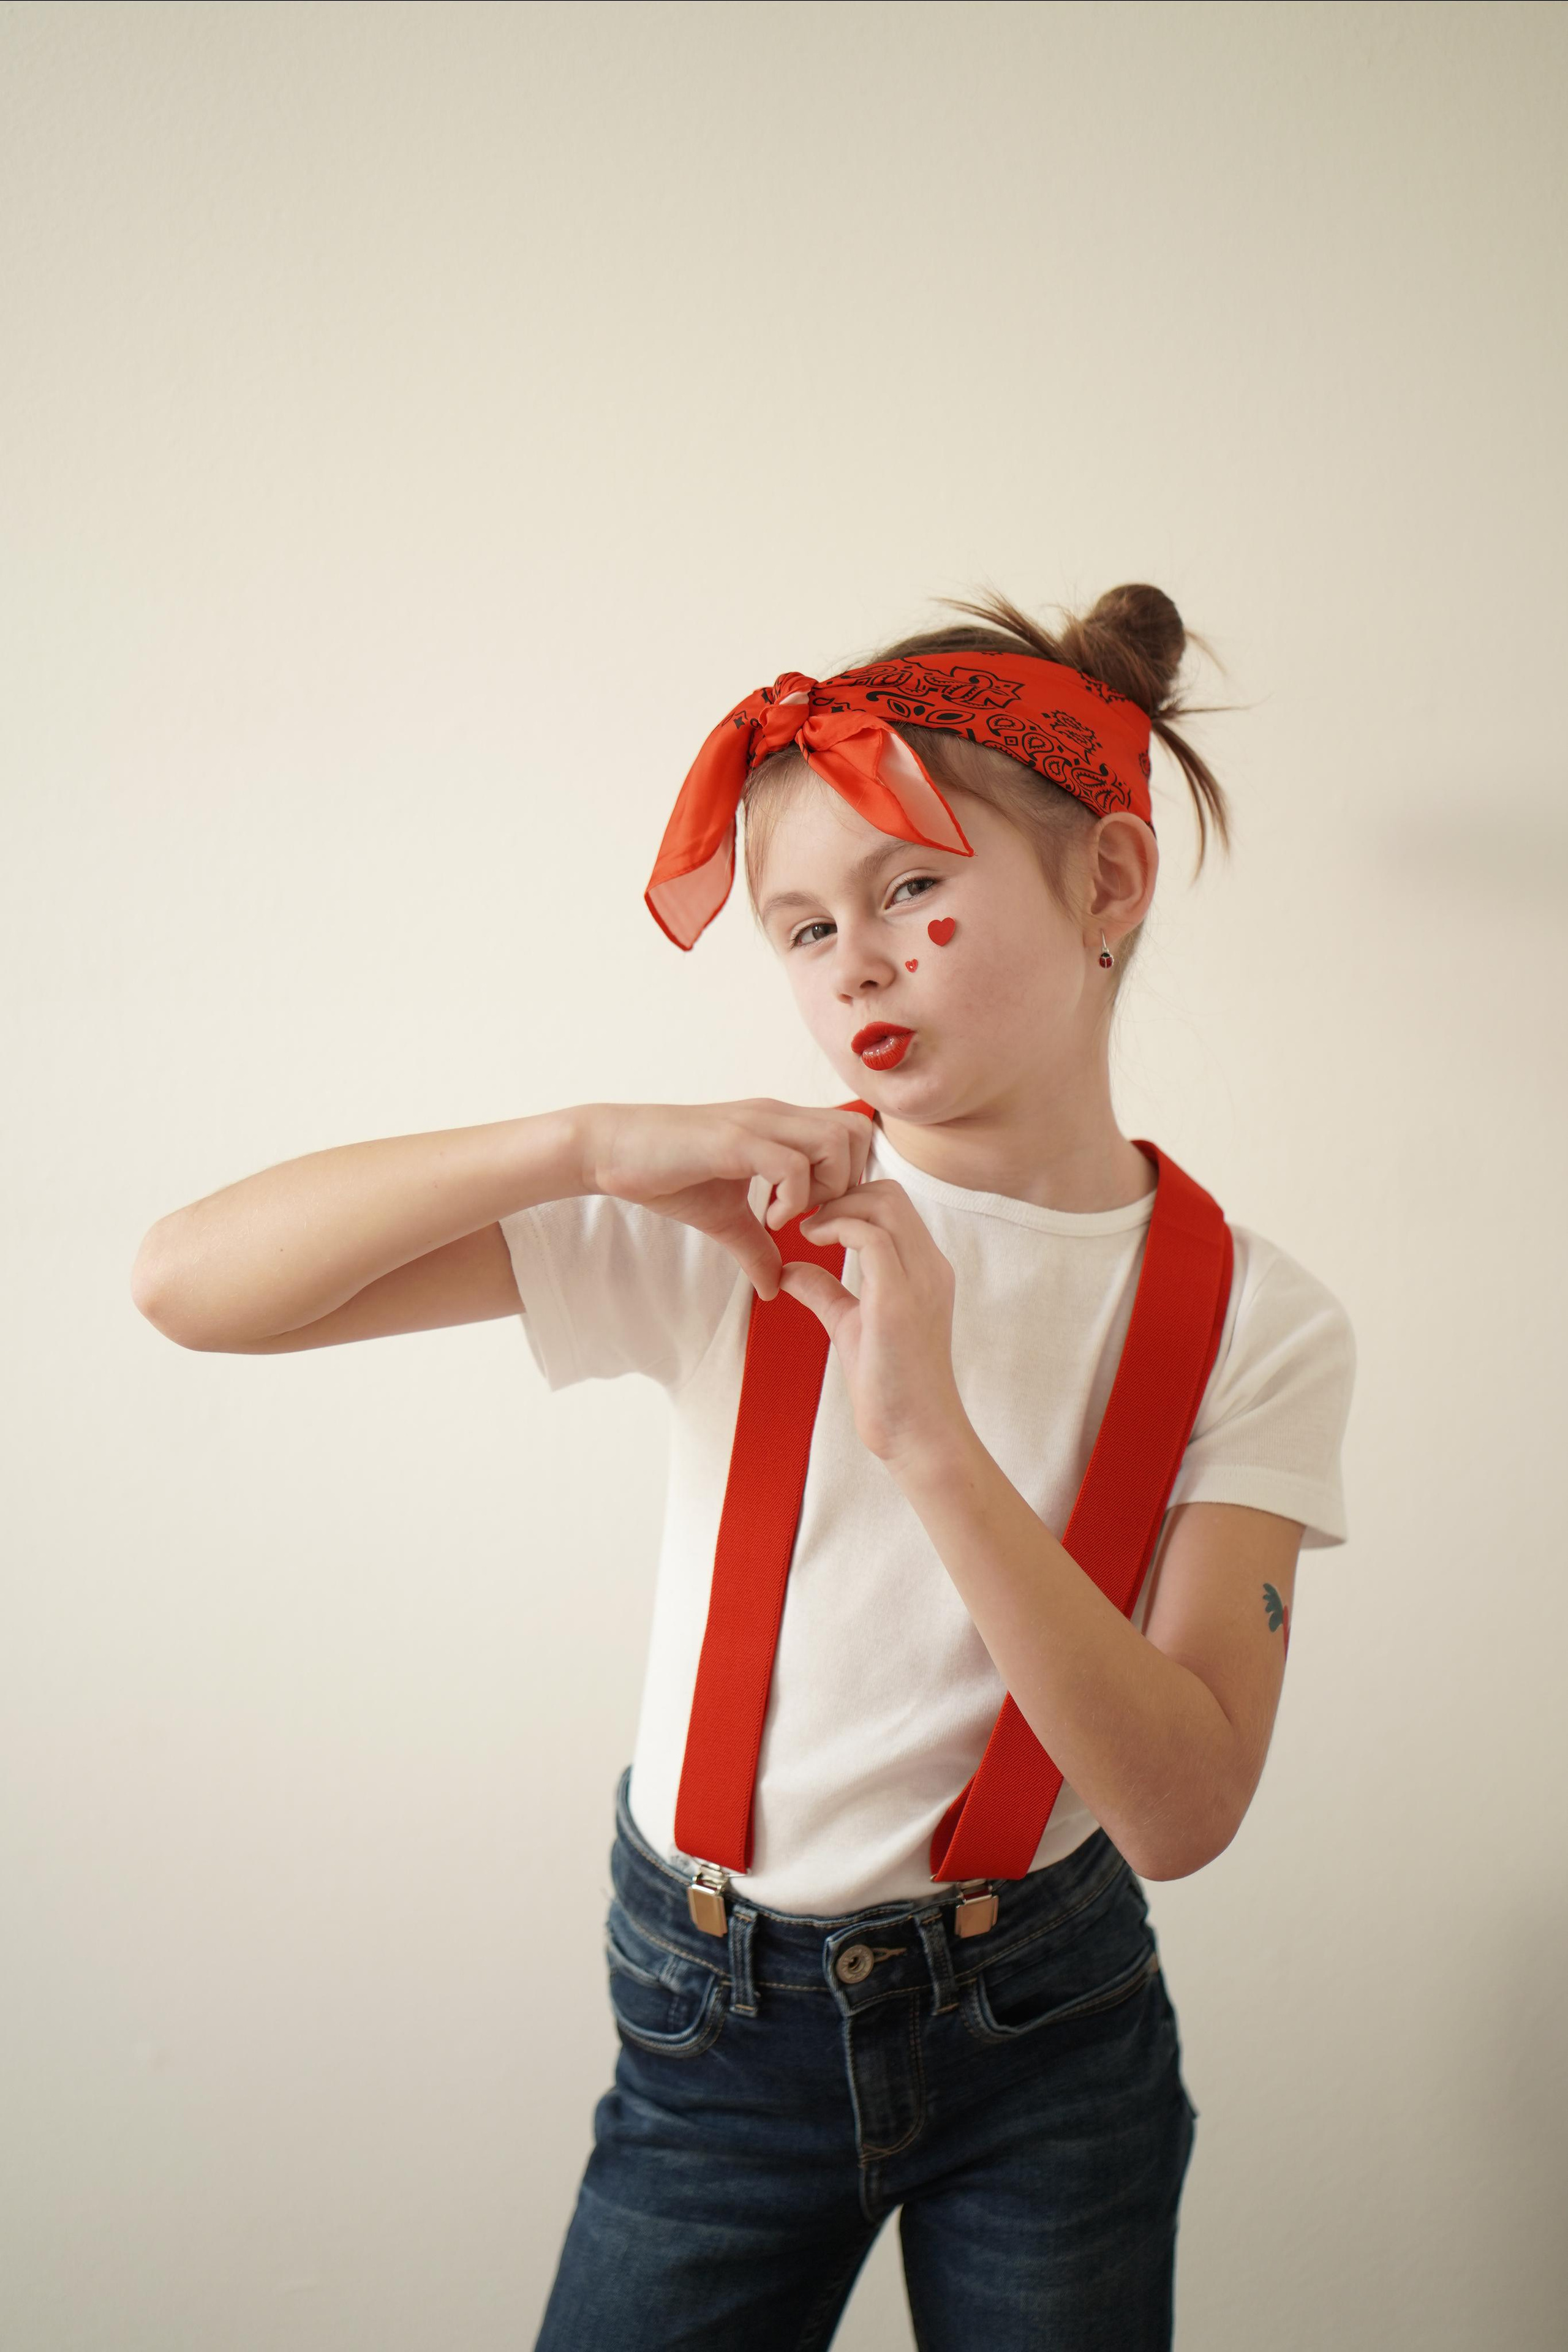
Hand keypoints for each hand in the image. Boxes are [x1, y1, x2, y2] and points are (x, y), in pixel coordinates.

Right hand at [580, 1099, 874, 1298]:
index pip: (854, 1136)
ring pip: (837, 1143)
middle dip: (848, 1183)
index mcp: (781, 1127)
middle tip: (813, 1216)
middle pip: (858, 1133)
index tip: (817, 1216)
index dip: (849, 1180)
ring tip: (787, 1218)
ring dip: (823, 1190)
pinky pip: (793, 1164)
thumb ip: (755, 1247)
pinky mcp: (735, 1140)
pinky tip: (767, 1219)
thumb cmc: (667, 1175)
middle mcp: (778, 1117)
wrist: (612, 1150)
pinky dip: (792, 1199)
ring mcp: (759, 1124)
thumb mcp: (724, 1219)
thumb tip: (773, 1288)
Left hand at [780, 1180, 970, 1465]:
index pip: (892, 1204)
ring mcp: (919, 1280)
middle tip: (803, 1217)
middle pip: (889, 1193)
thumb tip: (788, 1270)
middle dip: (840, 1193)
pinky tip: (811, 1241)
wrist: (917, 1433)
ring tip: (806, 1228)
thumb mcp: (849, 1325)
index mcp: (924, 1269)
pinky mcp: (898, 1300)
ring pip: (883, 1203)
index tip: (812, 1218)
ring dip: (836, 1207)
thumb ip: (825, 1291)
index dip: (848, 1199)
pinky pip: (871, 1236)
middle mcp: (929, 1266)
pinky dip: (836, 1227)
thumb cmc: (889, 1386)